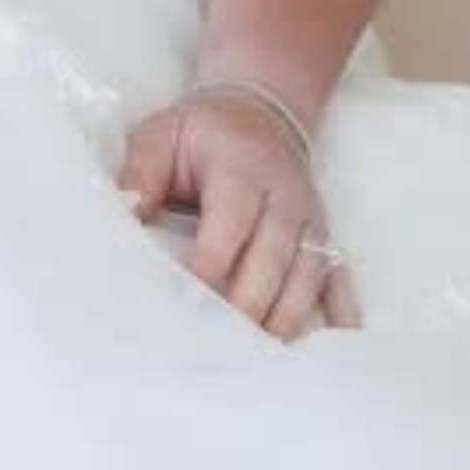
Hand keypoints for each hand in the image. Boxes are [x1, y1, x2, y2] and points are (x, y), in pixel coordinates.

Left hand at [115, 81, 359, 339]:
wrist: (262, 112)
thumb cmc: (203, 133)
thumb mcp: (162, 135)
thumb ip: (141, 174)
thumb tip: (127, 213)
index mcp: (242, 171)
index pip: (230, 225)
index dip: (209, 267)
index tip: (184, 302)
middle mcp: (285, 199)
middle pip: (273, 259)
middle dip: (248, 306)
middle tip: (219, 347)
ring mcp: (310, 222)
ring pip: (308, 276)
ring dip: (287, 318)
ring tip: (260, 358)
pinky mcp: (324, 238)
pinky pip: (339, 276)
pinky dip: (342, 309)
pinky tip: (339, 342)